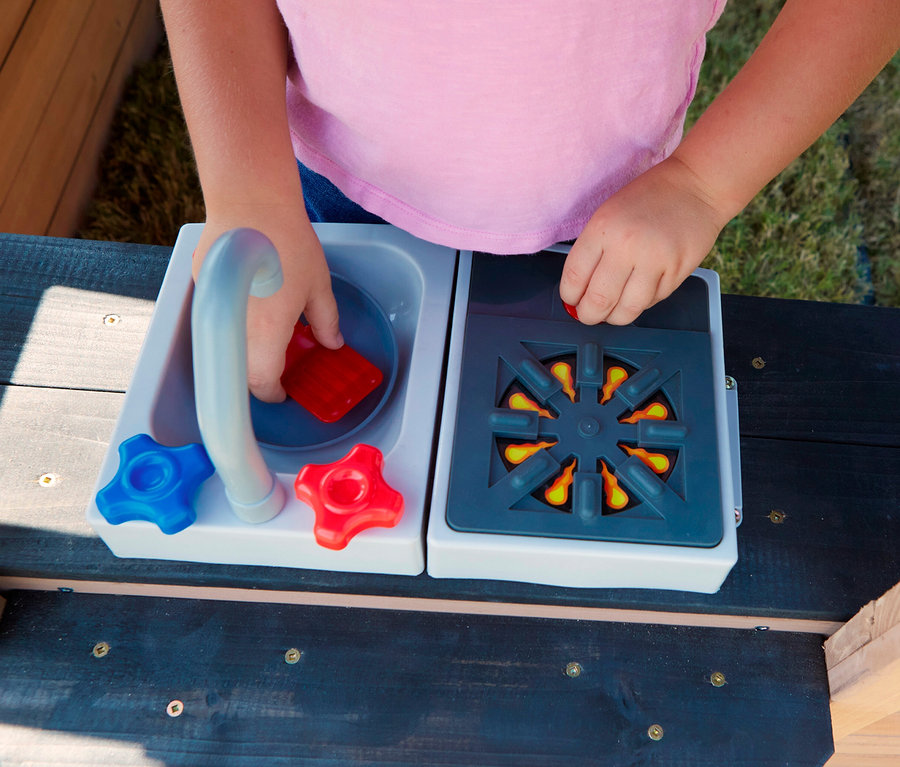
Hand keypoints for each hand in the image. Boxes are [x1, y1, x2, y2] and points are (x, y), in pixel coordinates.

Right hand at [193, 204, 341, 402]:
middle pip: (241, 371)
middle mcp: (233, 328)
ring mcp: (212, 309)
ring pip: (226, 349)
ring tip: (269, 335)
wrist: (249, 200)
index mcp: (264, 333)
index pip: (262, 383)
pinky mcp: (201, 291)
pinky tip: (253, 308)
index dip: (274, 393)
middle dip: (260, 376)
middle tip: (281, 367)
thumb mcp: (318, 286)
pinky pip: (217, 323)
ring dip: (246, 352)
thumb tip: (332, 344)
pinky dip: (234, 327)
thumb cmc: (287, 241)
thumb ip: (326, 322)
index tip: (285, 391)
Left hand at [559, 156, 728, 325]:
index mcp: (603, 228)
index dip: (570, 297)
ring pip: (626, 310)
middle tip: (589, 314)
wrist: (697, 185)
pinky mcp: (677, 272)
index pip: (574, 278)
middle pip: (598, 301)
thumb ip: (592, 251)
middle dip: (588, 315)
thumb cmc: (649, 198)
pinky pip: (652, 302)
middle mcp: (627, 246)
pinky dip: (641, 303)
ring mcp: (655, 261)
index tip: (572, 301)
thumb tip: (579, 291)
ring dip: (615, 317)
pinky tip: (638, 292)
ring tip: (612, 311)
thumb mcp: (608, 214)